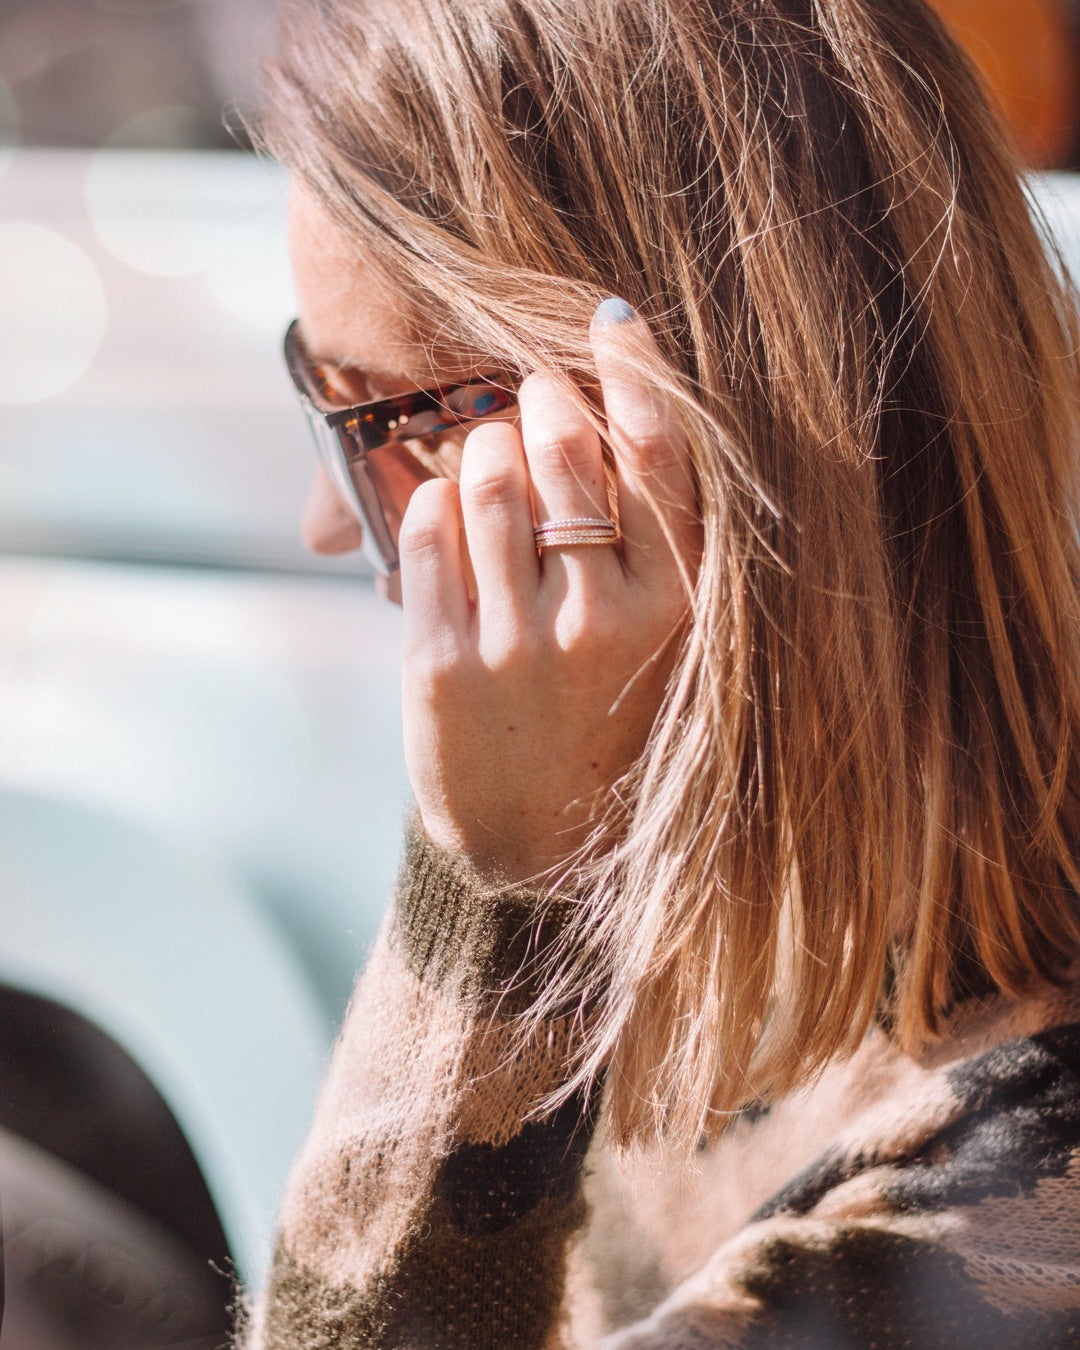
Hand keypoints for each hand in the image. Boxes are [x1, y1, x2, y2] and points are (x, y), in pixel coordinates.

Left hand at [398, 301, 700, 880]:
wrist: (539, 846)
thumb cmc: (604, 726)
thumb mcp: (658, 649)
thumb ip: (644, 551)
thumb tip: (593, 420)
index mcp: (673, 612)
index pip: (663, 461)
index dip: (638, 374)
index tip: (613, 323)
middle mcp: (601, 623)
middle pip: (566, 455)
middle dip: (542, 400)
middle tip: (534, 394)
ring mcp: (516, 645)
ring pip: (488, 484)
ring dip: (479, 446)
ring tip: (486, 453)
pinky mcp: (440, 664)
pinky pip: (426, 536)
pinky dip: (429, 502)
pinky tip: (443, 508)